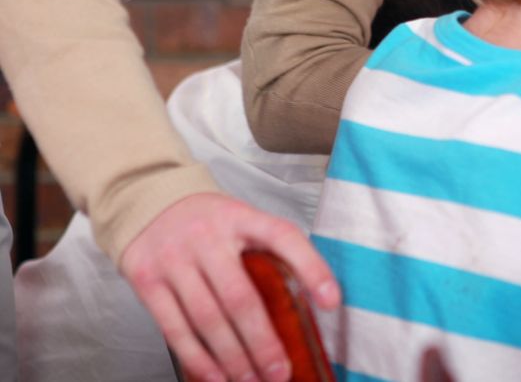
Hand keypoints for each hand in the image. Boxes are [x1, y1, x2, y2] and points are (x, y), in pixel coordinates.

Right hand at [120, 193, 340, 381]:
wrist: (149, 200)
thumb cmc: (209, 222)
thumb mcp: (243, 221)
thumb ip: (270, 253)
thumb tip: (308, 304)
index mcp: (242, 217)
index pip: (284, 237)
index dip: (312, 269)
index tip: (331, 302)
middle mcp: (207, 236)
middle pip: (240, 296)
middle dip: (263, 341)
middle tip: (280, 371)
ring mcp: (174, 258)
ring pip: (207, 318)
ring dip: (233, 357)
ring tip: (252, 380)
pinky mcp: (146, 280)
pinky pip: (174, 328)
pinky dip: (198, 358)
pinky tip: (217, 376)